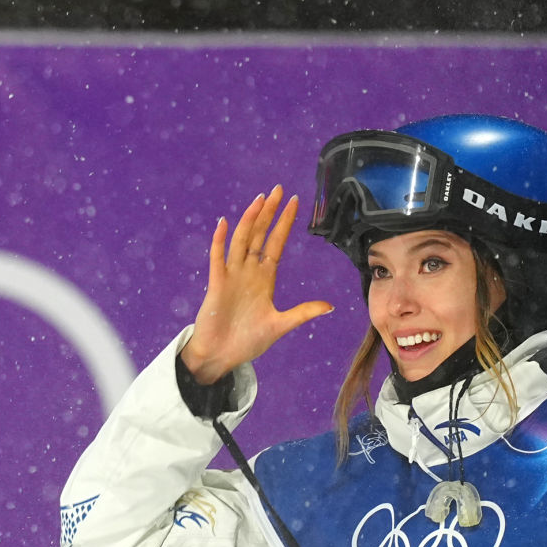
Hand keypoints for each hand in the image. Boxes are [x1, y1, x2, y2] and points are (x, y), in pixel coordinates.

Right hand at [181, 187, 333, 383]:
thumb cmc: (247, 341)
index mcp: (264, 279)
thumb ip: (303, 313)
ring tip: (259, 200)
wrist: (221, 356)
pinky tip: (225, 223)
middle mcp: (248, 272)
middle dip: (269, 213)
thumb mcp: (281, 325)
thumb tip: (331, 306)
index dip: (284, 224)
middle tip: (278, 190)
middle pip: (259, 235)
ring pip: (241, 241)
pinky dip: (220, 241)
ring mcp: (231, 276)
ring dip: (250, 221)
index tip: (293, 203)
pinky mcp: (216, 285)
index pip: (276, 244)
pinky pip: (217, 258)